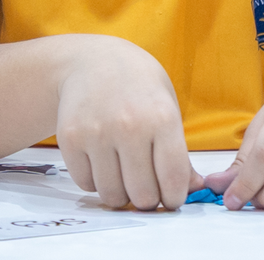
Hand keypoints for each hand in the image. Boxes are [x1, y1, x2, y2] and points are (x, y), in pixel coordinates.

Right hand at [53, 38, 199, 210]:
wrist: (91, 61)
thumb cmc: (138, 88)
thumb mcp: (168, 110)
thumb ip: (180, 153)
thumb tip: (193, 188)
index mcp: (161, 118)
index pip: (173, 179)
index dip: (174, 198)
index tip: (171, 199)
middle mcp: (128, 126)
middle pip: (142, 194)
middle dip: (148, 201)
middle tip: (147, 193)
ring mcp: (95, 132)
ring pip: (112, 194)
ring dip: (121, 196)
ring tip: (125, 182)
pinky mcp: (69, 138)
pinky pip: (85, 183)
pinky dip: (95, 183)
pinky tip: (103, 167)